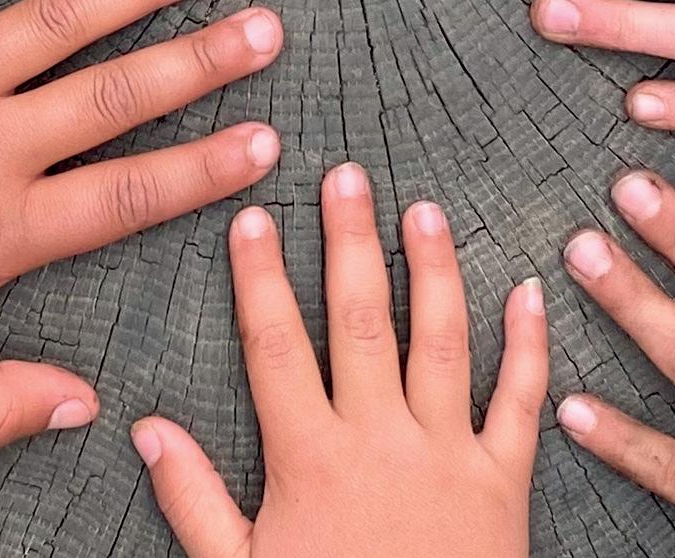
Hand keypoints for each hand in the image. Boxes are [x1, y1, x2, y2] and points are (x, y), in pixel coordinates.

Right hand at [133, 162, 546, 556]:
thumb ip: (194, 499)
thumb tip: (143, 429)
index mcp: (309, 460)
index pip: (276, 346)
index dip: (262, 278)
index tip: (254, 218)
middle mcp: (380, 442)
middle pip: (361, 321)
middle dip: (350, 242)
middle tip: (347, 175)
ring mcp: (449, 457)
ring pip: (443, 342)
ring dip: (436, 269)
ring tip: (426, 209)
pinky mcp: (506, 484)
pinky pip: (520, 401)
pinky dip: (528, 344)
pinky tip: (531, 290)